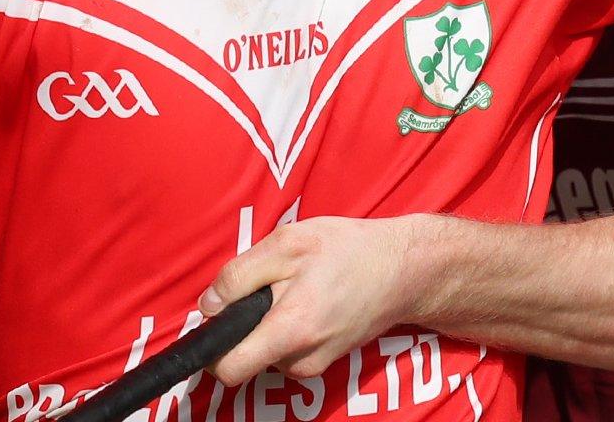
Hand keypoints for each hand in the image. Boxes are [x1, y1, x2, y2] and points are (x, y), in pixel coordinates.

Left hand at [201, 215, 429, 385]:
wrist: (404, 269)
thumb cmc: (348, 250)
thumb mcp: (288, 243)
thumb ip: (240, 275)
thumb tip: (209, 305)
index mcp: (290, 330)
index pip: (229, 370)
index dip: (211, 349)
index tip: (215, 321)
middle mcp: (302, 360)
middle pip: (246, 359)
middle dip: (244, 328)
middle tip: (266, 290)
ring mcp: (316, 365)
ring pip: (268, 354)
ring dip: (269, 325)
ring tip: (295, 288)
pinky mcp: (327, 361)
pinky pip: (288, 351)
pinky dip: (288, 328)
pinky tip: (310, 299)